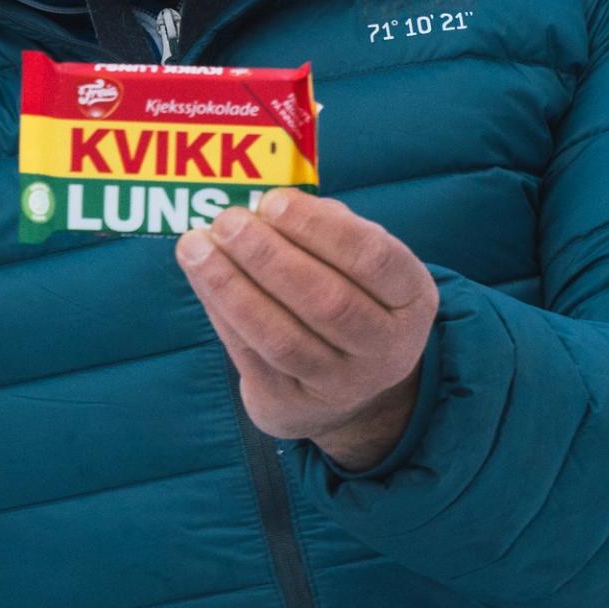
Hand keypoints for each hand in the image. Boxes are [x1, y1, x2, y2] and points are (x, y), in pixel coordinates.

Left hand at [177, 190, 437, 470]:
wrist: (352, 391)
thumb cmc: (351, 298)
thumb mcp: (360, 264)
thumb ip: (327, 228)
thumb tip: (268, 204)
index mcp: (412, 299)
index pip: (374, 259)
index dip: (321, 229)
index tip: (273, 201)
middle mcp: (386, 348)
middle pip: (326, 301)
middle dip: (269, 256)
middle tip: (227, 221)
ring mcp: (341, 385)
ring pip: (283, 338)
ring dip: (232, 287)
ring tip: (196, 246)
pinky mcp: (294, 406)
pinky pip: (251, 357)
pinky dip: (221, 313)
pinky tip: (201, 278)